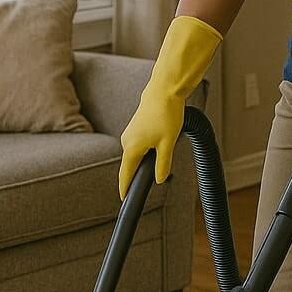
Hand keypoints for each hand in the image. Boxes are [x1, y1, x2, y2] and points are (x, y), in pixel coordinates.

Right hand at [119, 84, 184, 198]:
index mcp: (131, 147)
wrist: (164, 90)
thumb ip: (162, 164)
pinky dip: (148, 150)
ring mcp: (130, 133)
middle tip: (154, 181)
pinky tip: (161, 142)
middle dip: (141, 174)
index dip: (125, 188)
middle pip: (131, 165)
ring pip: (137, 154)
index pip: (125, 174)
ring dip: (147, 159)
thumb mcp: (167, 143)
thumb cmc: (166, 114)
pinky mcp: (135, 127)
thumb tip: (159, 179)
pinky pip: (140, 145)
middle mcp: (126, 141)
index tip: (123, 200)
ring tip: (164, 153)